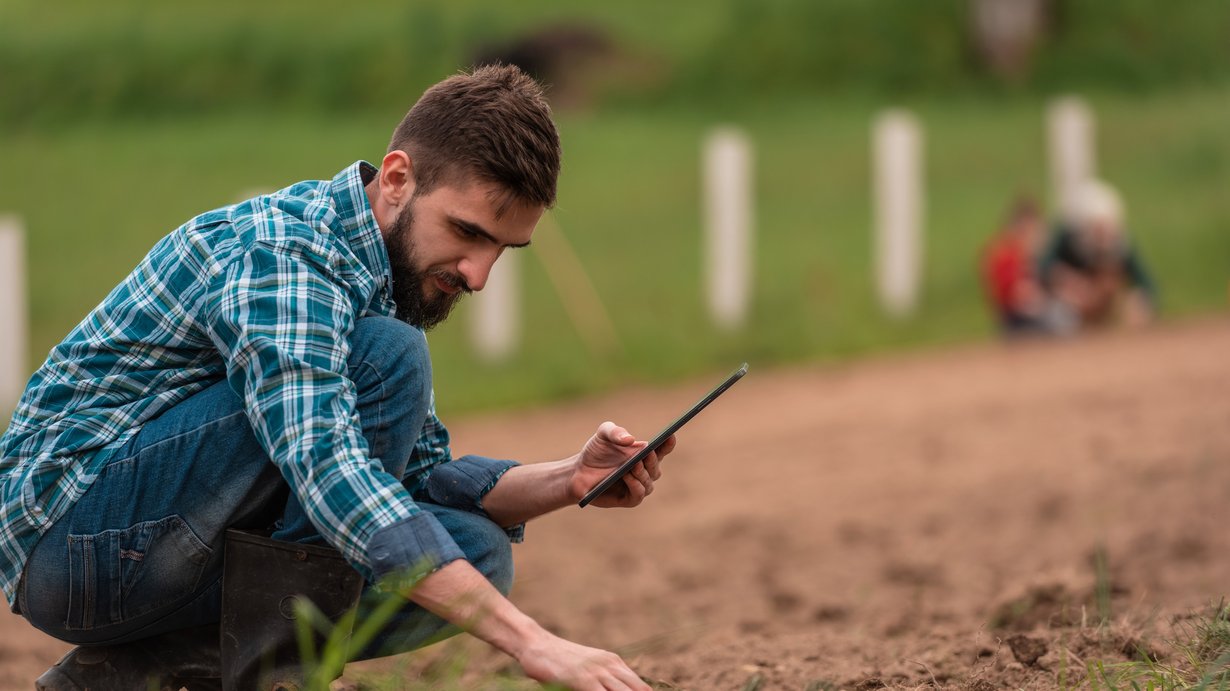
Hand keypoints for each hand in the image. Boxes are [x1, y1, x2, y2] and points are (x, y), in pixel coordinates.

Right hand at [516, 631, 649, 690]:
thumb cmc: (560, 661)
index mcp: (614, 662)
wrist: (537, 644)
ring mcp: (598, 672)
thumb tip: (612, 686)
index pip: (640, 686)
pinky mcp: (583, 680)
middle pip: (638, 689)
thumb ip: (603, 680)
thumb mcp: (588, 667)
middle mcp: (610, 665)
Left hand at [571, 421, 675, 507]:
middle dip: (652, 459)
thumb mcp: (603, 435)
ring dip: (643, 473)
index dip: (668, 443)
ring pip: (649, 482)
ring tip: (634, 464)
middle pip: (656, 467)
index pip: (662, 449)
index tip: (670, 435)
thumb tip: (631, 440)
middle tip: (647, 451)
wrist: (579, 472)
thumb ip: (615, 432)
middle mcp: (645, 471)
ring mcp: (638, 486)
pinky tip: (627, 475)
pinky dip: (635, 485)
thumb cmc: (595, 452)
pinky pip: (638, 494)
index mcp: (644, 454)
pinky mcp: (628, 499)